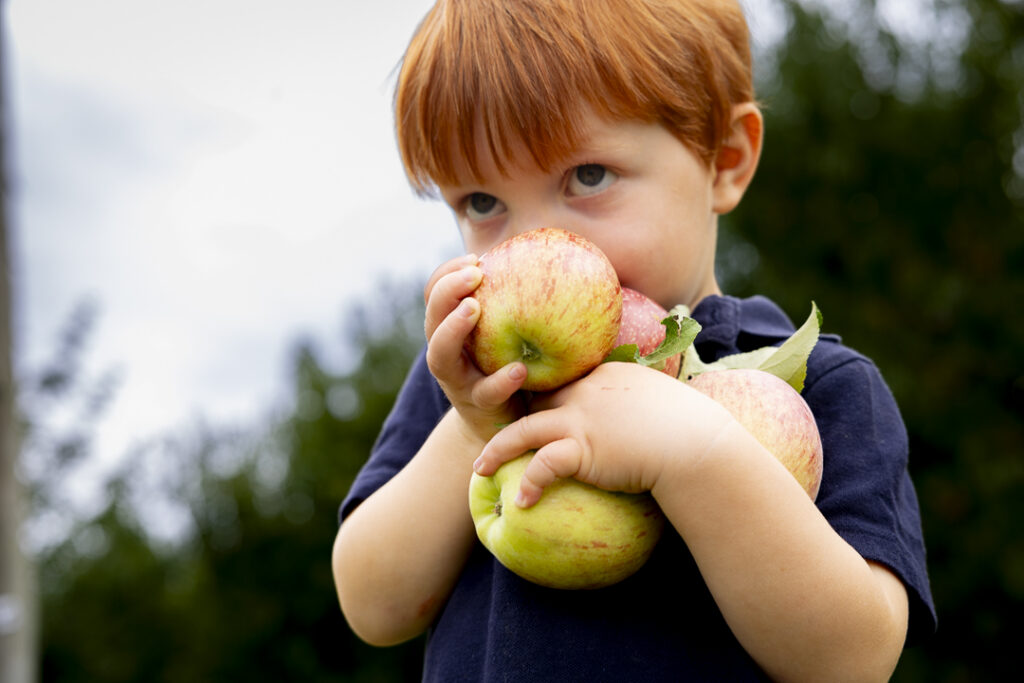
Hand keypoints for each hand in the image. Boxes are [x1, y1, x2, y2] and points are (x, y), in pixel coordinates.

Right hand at [423, 254, 527, 442]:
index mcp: (451, 331)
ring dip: (452, 329)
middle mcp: (447, 354)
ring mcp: (458, 382)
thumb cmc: (516, 368)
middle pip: (431, 319)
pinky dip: (500, 381)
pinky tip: (519, 369)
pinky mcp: (478, 407)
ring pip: (440, 356)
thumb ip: (521, 304)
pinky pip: (485, 393)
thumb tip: (560, 259)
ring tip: (474, 309)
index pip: (435, 295)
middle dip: (446, 291)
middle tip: (474, 275)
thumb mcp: (511, 334)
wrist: (506, 428)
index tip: (476, 259)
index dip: (448, 274)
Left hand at [473, 362, 733, 506]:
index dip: (539, 395)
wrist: (696, 443)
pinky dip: (529, 483)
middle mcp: (585, 390)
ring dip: (497, 450)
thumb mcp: (662, 401)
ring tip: (480, 468)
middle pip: (534, 400)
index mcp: (603, 374)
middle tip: (489, 433)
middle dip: (508, 415)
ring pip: (523, 429)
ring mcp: (580, 418)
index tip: (524, 408)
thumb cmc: (689, 429)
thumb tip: (638, 424)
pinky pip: (543, 466)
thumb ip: (641, 404)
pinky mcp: (582, 447)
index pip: (560, 381)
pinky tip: (523, 502)